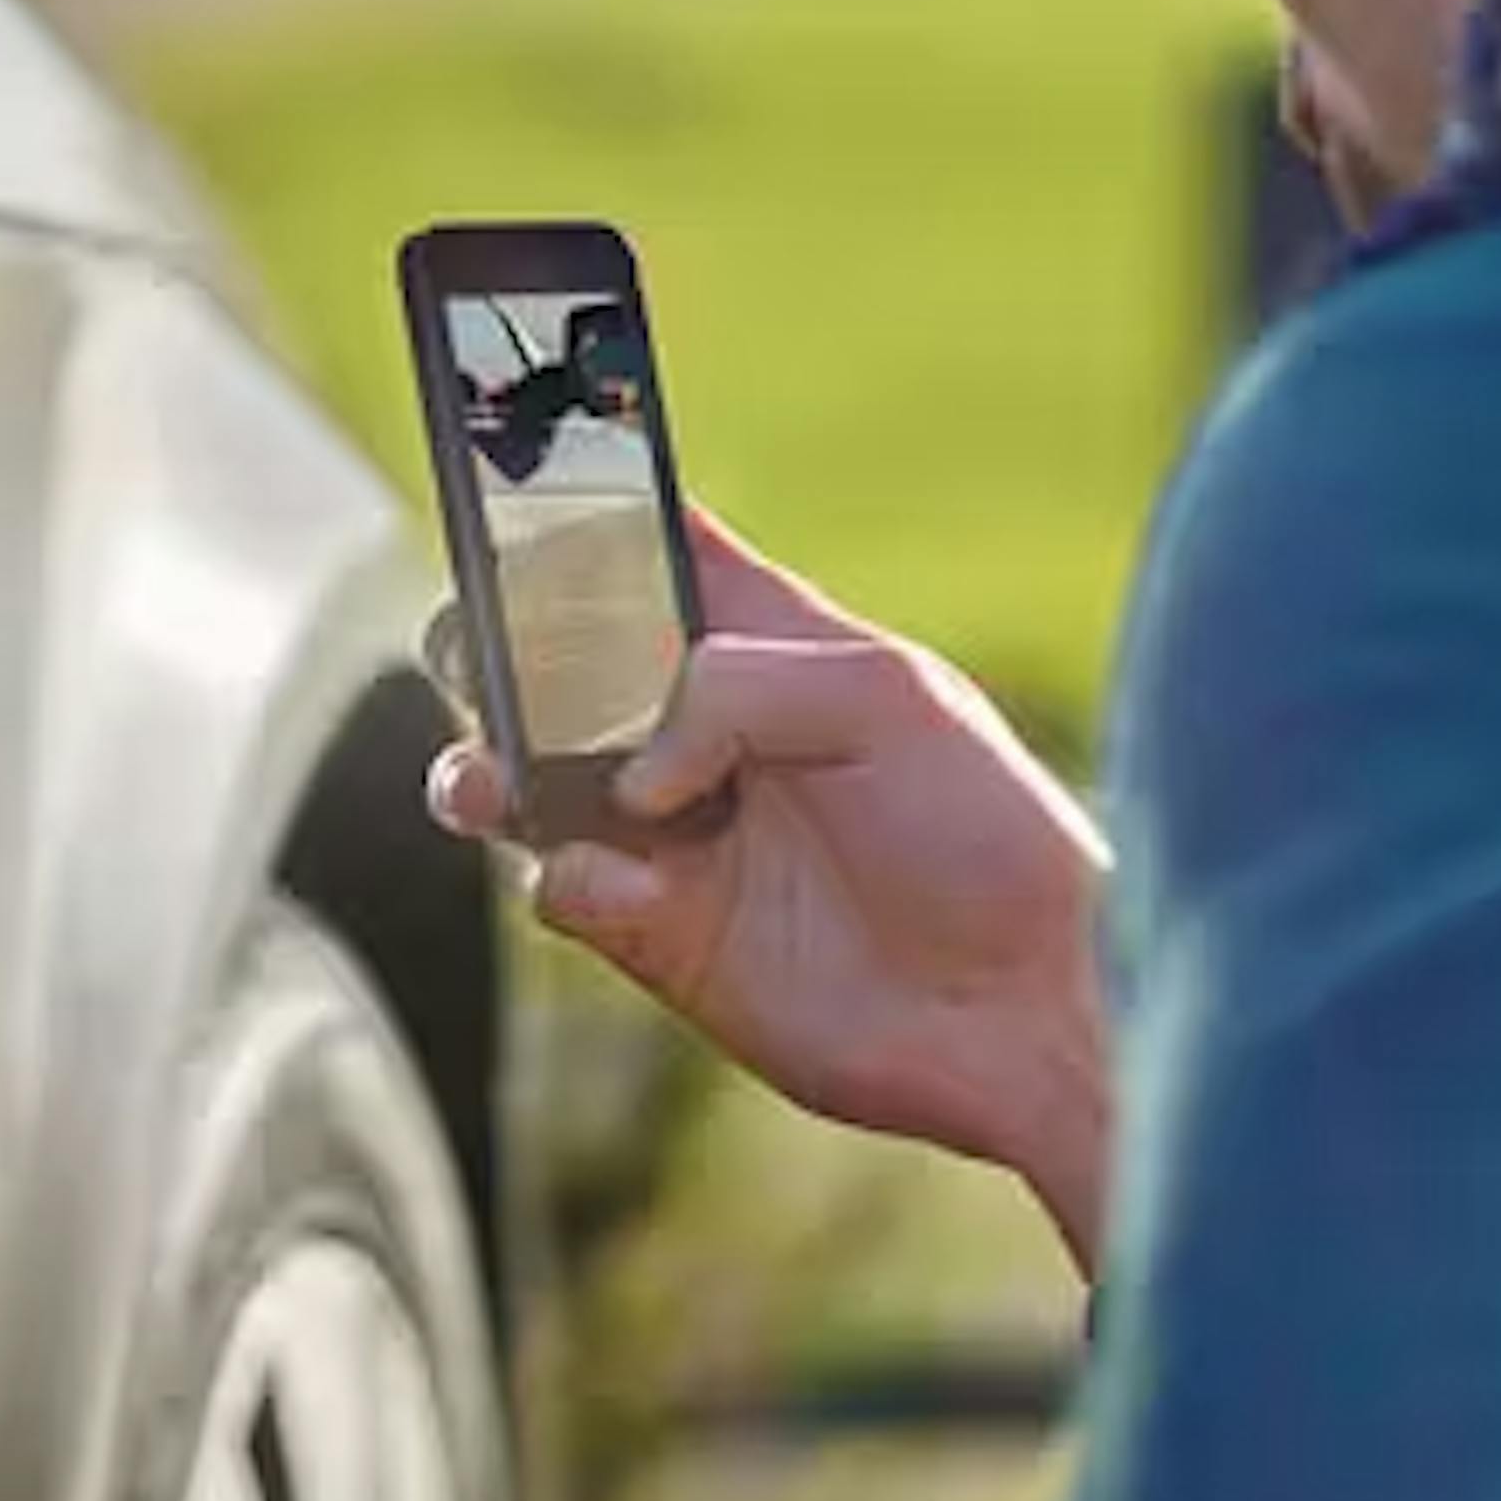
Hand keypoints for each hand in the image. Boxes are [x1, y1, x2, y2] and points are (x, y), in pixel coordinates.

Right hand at [427, 510, 1113, 1270]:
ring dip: (486, 770)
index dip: (579, 519)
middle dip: (496, 650)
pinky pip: (565, 890)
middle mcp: (704, 731)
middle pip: (558, 666)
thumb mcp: (892, 698)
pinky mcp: (661, 935)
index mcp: (769, 644)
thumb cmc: (989, 831)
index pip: (652, 554)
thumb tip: (633, 765)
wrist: (1022, 1009)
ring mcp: (674, 834)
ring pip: (529, 782)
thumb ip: (743, 686)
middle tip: (477, 654)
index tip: (508, 491)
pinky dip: (570, 879)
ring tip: (487, 781)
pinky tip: (624, 884)